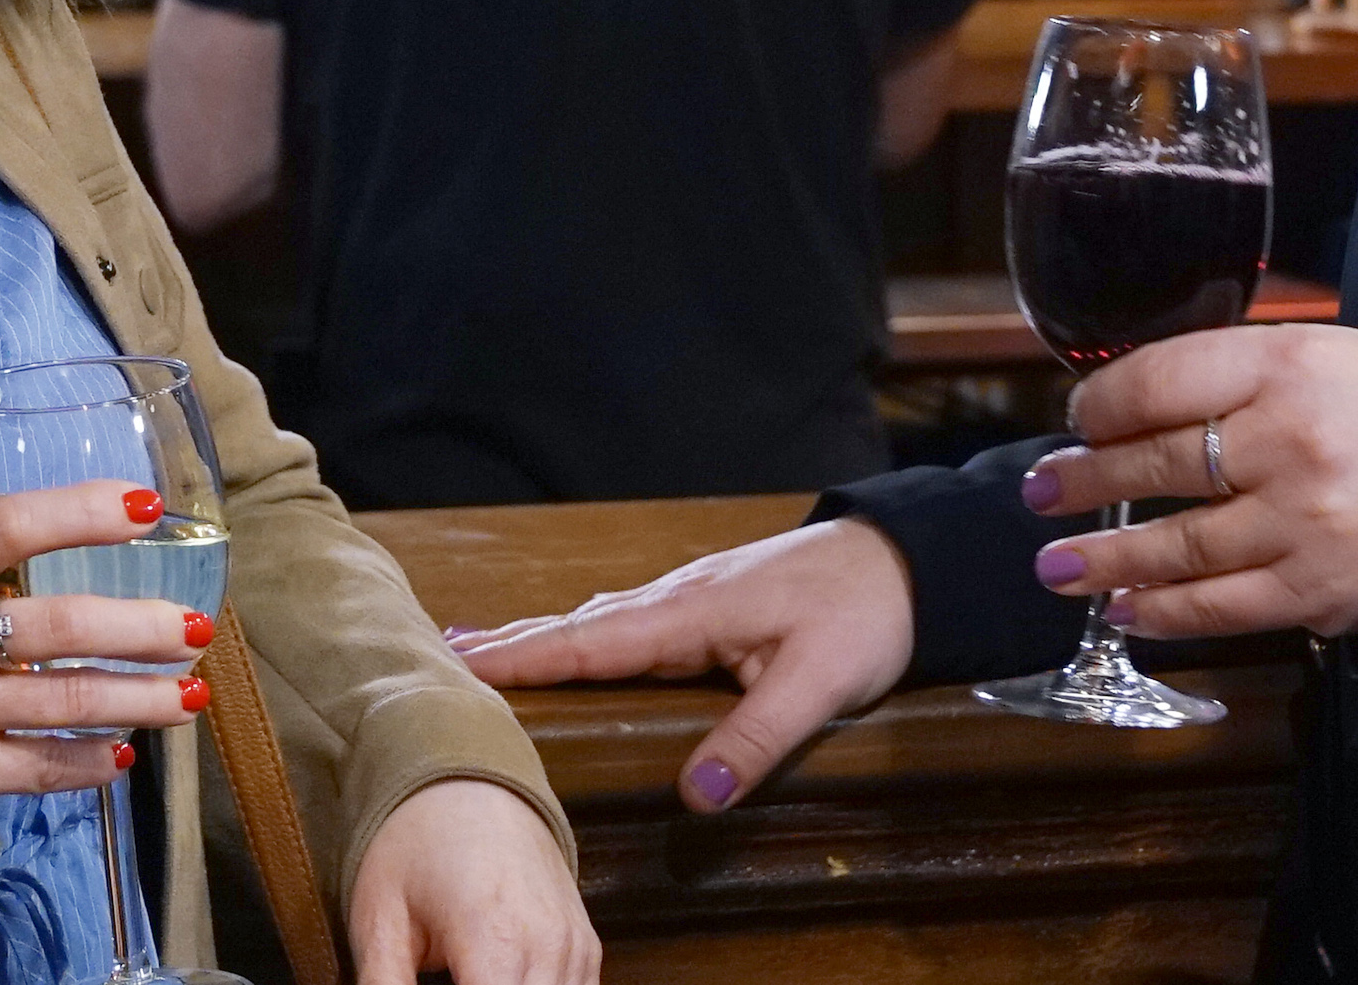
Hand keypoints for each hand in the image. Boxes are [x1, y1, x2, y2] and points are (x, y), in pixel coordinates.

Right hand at [0, 480, 210, 837]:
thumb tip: (40, 566)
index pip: (12, 525)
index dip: (87, 510)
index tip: (149, 507)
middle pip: (64, 624)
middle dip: (145, 627)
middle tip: (197, 628)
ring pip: (65, 701)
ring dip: (141, 699)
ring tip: (190, 695)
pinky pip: (33, 768)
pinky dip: (85, 763)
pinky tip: (119, 755)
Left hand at [346, 778, 597, 984]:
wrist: (466, 781)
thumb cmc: (417, 841)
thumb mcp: (379, 917)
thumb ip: (384, 984)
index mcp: (495, 936)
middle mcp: (547, 943)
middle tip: (448, 981)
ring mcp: (573, 944)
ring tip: (466, 976)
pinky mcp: (584, 945)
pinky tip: (502, 981)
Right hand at [448, 518, 912, 811]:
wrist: (910, 559)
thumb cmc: (867, 613)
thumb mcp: (820, 683)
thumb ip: (756, 740)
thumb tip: (692, 800)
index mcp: (692, 613)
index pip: (591, 643)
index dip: (527, 658)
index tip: (462, 665)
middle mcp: (682, 597)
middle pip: (581, 625)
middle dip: (515, 642)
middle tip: (447, 654)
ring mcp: (697, 595)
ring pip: (604, 619)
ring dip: (547, 634)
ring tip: (489, 651)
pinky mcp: (716, 601)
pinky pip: (632, 619)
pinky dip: (588, 631)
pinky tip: (583, 641)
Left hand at [1023, 325, 1357, 640]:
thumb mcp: (1315, 354)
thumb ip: (1229, 371)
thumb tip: (1126, 401)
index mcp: (1288, 366)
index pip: (1161, 381)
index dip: (1101, 406)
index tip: (1076, 420)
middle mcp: (1291, 443)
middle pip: (1158, 464)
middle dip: (1084, 481)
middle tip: (1038, 491)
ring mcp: (1303, 525)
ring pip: (1178, 545)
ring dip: (1105, 557)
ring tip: (1055, 562)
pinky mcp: (1317, 593)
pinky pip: (1220, 608)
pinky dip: (1163, 612)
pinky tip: (1123, 609)